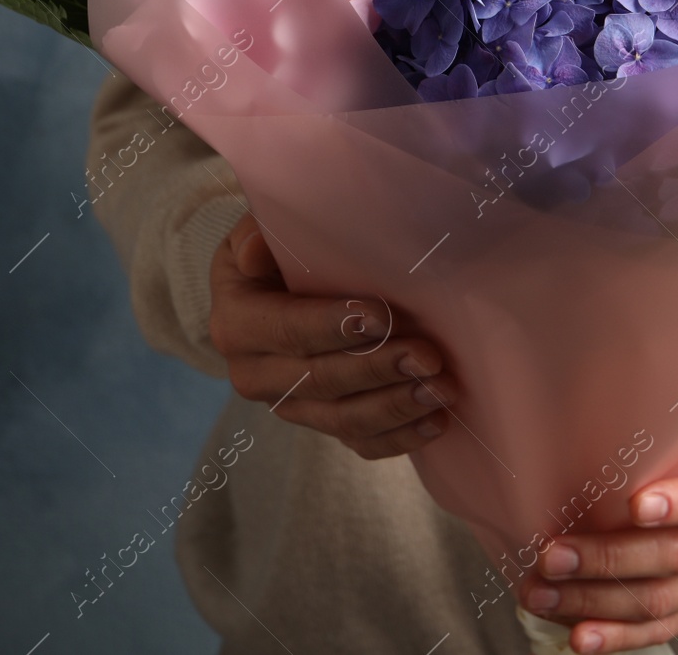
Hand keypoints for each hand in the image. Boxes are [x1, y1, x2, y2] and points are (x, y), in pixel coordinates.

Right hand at [208, 213, 454, 458]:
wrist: (270, 294)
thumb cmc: (273, 255)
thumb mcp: (256, 234)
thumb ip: (258, 236)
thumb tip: (257, 250)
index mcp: (237, 324)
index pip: (287, 329)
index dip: (333, 327)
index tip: (382, 318)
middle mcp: (255, 374)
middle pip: (321, 381)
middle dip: (378, 370)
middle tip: (427, 357)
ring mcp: (289, 406)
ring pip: (343, 419)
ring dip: (396, 407)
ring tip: (440, 389)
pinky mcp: (320, 423)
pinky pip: (358, 443)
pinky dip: (398, 438)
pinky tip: (435, 422)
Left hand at [518, 437, 677, 653]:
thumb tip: (594, 435)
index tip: (633, 505)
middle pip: (675, 558)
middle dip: (608, 560)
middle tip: (552, 556)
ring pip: (661, 601)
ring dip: (596, 603)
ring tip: (543, 596)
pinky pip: (662, 631)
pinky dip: (618, 637)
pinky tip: (579, 638)